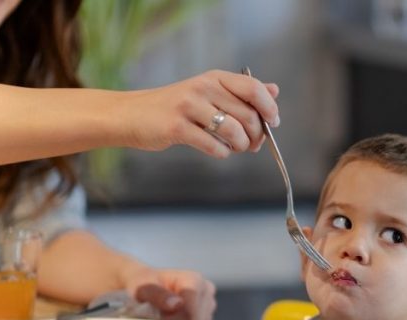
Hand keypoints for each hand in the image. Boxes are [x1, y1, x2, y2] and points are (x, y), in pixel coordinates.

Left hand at [119, 265, 216, 319]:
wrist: (147, 285)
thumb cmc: (144, 285)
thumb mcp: (143, 288)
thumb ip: (158, 295)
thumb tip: (176, 305)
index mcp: (194, 280)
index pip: (192, 309)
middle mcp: (206, 290)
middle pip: (197, 319)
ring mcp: (209, 303)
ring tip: (165, 319)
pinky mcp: (207, 315)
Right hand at [122, 70, 279, 158]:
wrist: (132, 115)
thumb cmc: (175, 107)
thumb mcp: (209, 92)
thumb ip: (241, 92)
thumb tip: (274, 91)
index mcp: (214, 77)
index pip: (253, 88)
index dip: (269, 108)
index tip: (273, 123)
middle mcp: (203, 88)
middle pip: (247, 115)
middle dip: (256, 135)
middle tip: (252, 144)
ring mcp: (188, 106)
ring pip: (234, 132)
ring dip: (240, 146)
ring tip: (235, 147)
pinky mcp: (176, 127)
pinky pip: (213, 146)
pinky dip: (222, 153)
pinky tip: (218, 150)